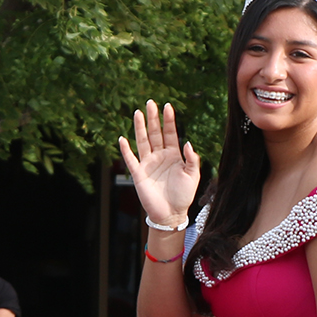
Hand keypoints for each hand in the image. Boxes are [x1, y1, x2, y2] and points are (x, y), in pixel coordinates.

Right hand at [118, 101, 200, 230]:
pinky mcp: (138, 174)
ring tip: (138, 113)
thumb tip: (187, 142)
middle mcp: (160, 156)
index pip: (170, 133)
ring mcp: (148, 164)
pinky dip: (126, 150)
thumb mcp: (193, 175)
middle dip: (153, 118)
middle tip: (150, 103)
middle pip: (155, 133)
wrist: (172, 213)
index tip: (168, 106)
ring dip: (140, 128)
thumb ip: (192, 159)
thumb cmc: (183, 195)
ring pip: (143, 141)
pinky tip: (122, 139)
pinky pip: (131, 160)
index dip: (169, 120)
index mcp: (174, 155)